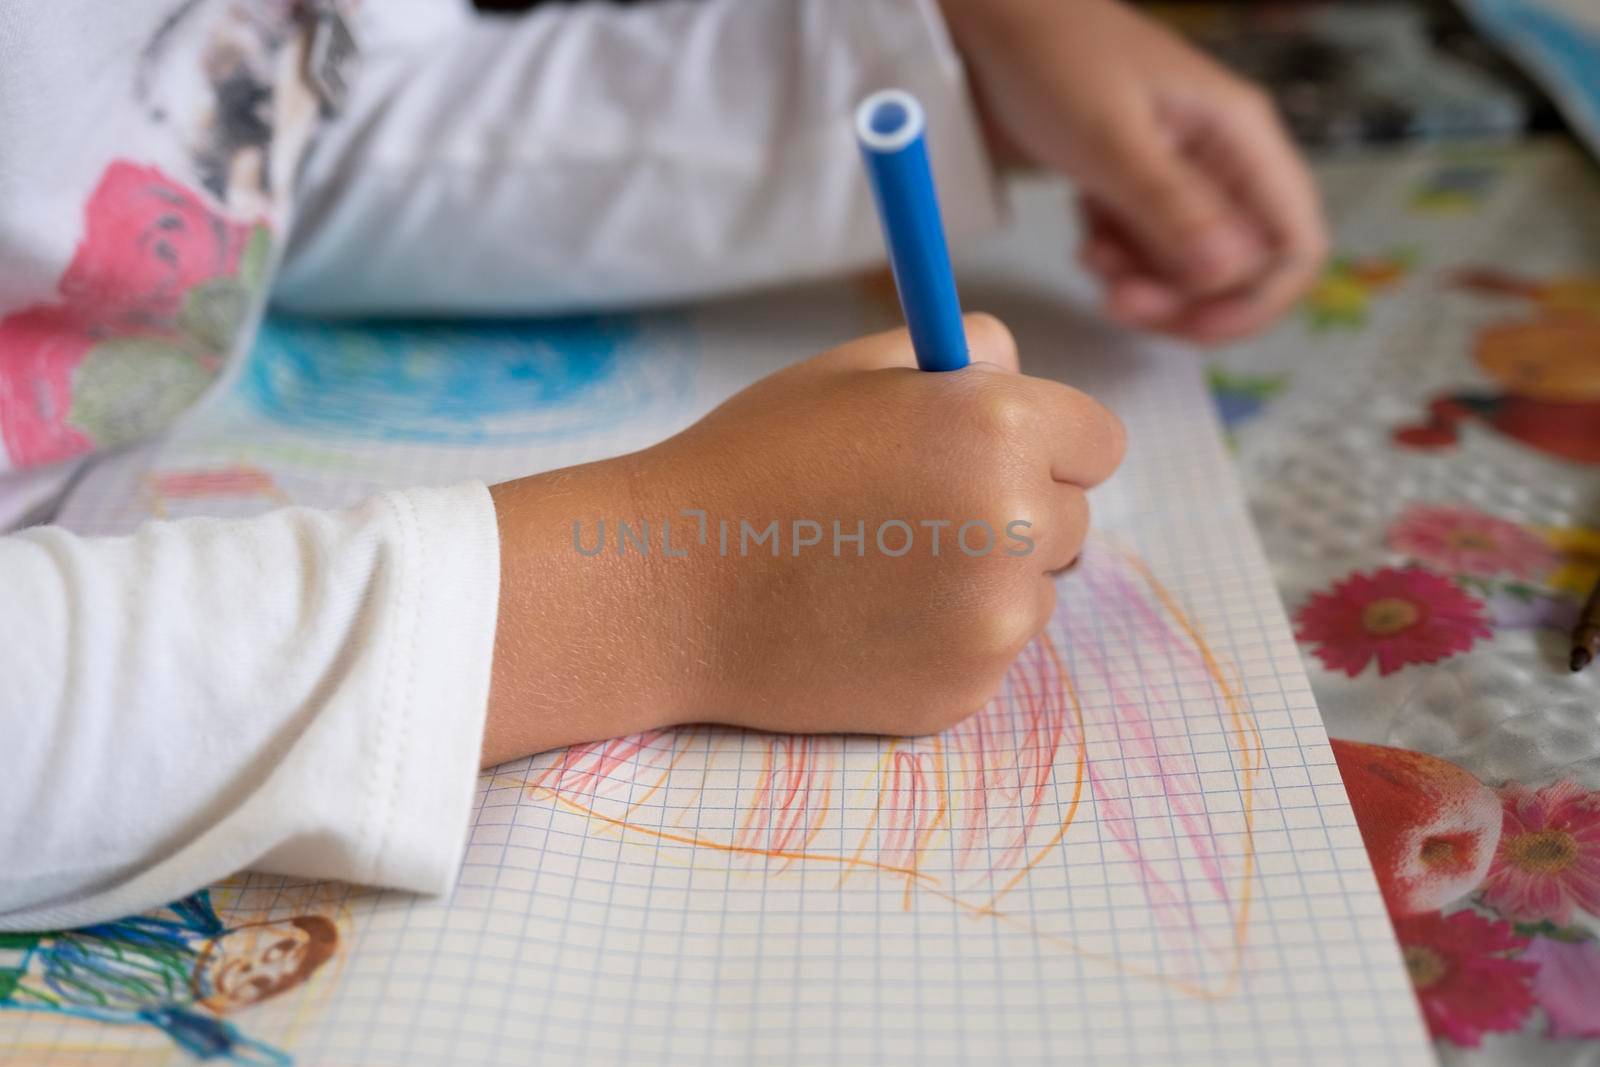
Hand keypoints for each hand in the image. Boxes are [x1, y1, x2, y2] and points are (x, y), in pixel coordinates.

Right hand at [482, 315, 1123, 764]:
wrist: (665, 589)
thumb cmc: (750, 464)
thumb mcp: (850, 372)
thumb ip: (958, 352)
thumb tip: (1021, 364)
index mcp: (998, 426)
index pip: (1099, 441)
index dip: (1047, 441)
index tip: (999, 452)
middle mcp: (1016, 523)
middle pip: (1071, 519)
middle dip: (1015, 510)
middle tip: (915, 512)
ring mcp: (995, 620)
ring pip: (1033, 592)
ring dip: (983, 581)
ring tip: (877, 571)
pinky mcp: (964, 693)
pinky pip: (988, 655)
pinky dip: (945, 643)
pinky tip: (865, 623)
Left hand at [941, 0, 1326, 342]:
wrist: (991, 23)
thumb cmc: (1052, 59)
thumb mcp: (1110, 138)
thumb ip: (1169, 206)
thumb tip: (1226, 274)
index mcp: (1240, 136)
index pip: (1294, 243)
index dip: (1257, 300)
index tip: (1193, 326)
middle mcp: (1221, 160)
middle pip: (1239, 268)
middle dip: (1184, 299)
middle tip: (1119, 301)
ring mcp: (1178, 176)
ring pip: (1188, 269)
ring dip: (1144, 283)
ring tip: (1092, 256)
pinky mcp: (1136, 188)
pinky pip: (1147, 253)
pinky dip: (1118, 263)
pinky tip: (1085, 236)